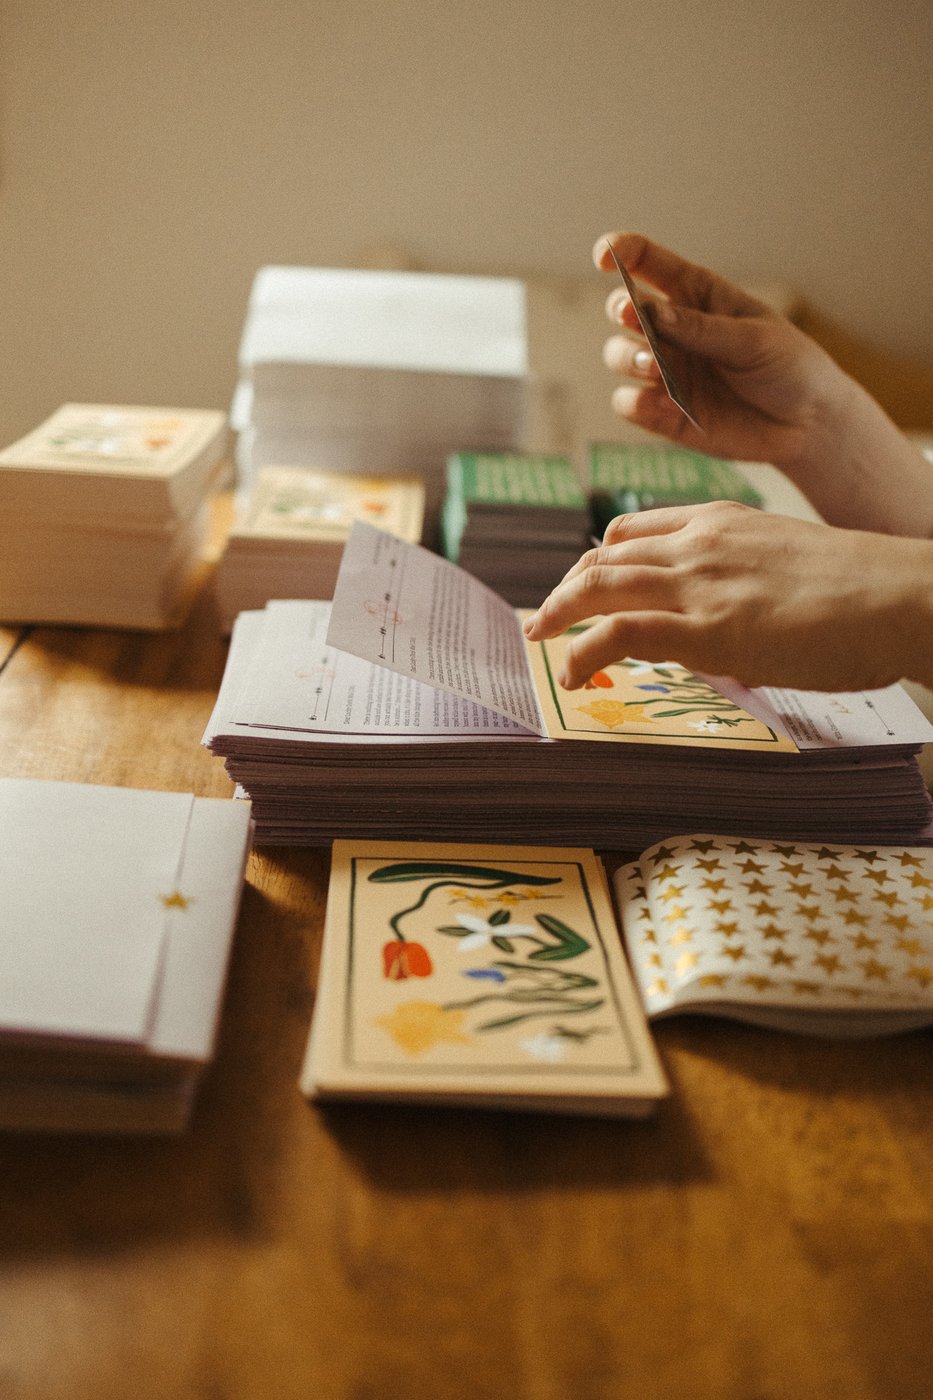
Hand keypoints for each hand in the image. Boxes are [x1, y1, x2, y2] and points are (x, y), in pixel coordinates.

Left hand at [523, 501, 932, 691]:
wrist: (897, 595)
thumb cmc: (860, 589)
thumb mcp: (786, 562)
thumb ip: (743, 578)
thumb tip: (727, 617)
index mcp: (719, 520)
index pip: (634, 531)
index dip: (599, 560)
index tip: (585, 586)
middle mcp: (697, 543)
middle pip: (603, 556)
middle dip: (566, 588)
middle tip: (547, 618)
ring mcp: (697, 583)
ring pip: (598, 584)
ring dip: (559, 613)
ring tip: (541, 638)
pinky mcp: (704, 629)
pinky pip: (620, 632)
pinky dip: (584, 651)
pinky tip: (573, 672)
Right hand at [594, 232, 932, 537]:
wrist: (807, 425)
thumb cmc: (788, 367)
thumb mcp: (754, 338)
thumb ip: (702, 328)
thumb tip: (653, 312)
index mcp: (696, 296)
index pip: (648, 263)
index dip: (620, 252)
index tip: (605, 257)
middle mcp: (673, 331)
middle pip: (624, 310)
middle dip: (622, 309)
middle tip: (634, 315)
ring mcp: (666, 373)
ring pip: (619, 355)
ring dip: (628, 356)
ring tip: (654, 367)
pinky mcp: (664, 413)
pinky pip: (629, 405)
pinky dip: (637, 403)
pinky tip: (662, 405)